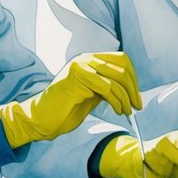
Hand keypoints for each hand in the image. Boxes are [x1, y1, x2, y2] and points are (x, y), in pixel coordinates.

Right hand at [0, 52, 141, 148]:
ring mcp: (80, 66)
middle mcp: (85, 59)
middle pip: (122, 67)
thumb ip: (107, 86)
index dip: (133, 78)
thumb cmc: (66, 108)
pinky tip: (116, 110)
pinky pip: (106, 87)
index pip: (121, 60)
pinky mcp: (76, 78)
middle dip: (133, 88)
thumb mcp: (92, 94)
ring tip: (126, 111)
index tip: (136, 97)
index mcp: (89, 60)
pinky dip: (116, 101)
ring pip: (116, 77)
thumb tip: (130, 90)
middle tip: (136, 106)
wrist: (41, 118)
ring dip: (126, 97)